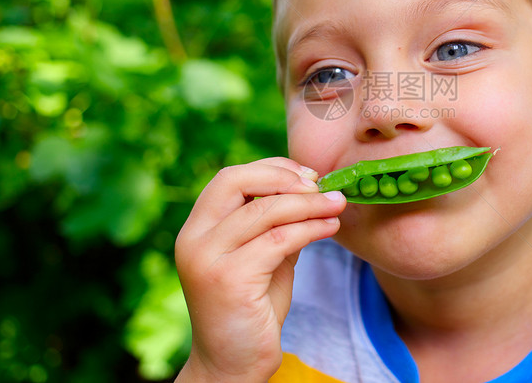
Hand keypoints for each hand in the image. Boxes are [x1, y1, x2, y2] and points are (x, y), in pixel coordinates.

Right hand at [173, 157, 345, 382]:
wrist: (233, 365)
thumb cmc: (251, 310)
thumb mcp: (263, 256)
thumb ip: (276, 224)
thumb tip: (312, 190)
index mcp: (196, 229)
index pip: (229, 178)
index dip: (271, 169)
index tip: (308, 175)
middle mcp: (194, 239)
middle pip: (236, 181)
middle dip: (285, 178)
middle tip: (320, 187)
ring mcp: (207, 259)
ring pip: (266, 211)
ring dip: (309, 204)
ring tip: (337, 205)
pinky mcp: (229, 279)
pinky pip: (278, 240)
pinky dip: (310, 228)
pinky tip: (329, 227)